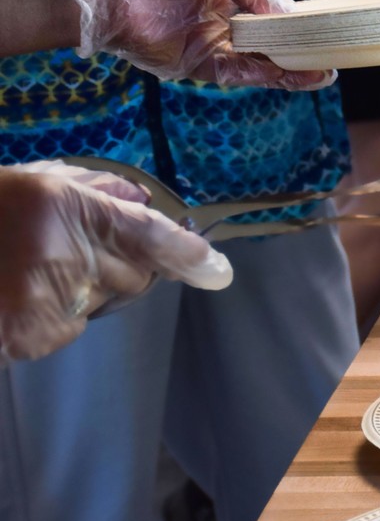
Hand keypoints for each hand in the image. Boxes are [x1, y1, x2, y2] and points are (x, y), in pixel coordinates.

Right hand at [0, 164, 230, 364]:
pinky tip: (13, 296)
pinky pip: (69, 327)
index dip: (187, 253)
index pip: (145, 233)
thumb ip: (89, 192)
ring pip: (104, 301)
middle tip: (65, 252)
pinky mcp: (30, 335)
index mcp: (58, 205)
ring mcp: (45, 298)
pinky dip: (52, 317)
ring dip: (83, 291)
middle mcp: (59, 252)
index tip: (217, 270)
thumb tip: (143, 204)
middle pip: (136, 275)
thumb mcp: (28, 185)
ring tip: (26, 272)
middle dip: (118, 266)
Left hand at [63, 0, 335, 89]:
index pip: (268, 8)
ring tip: (326, 70)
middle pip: (269, 39)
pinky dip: (270, 76)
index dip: (295, 18)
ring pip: (259, 60)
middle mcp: (219, 19)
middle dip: (300, 48)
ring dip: (293, 68)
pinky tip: (299, 76)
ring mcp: (209, 44)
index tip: (324, 25)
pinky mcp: (195, 65)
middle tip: (335, 52)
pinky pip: (240, 73)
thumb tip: (288, 13)